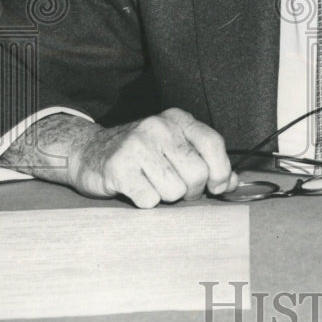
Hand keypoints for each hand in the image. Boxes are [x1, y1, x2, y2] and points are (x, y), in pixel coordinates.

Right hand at [69, 109, 237, 207]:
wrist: (89, 152)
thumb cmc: (141, 154)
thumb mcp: (175, 148)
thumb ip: (207, 162)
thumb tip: (233, 183)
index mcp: (177, 119)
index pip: (213, 143)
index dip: (221, 170)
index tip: (218, 186)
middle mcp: (158, 127)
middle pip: (197, 173)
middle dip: (191, 190)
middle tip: (176, 188)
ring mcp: (137, 146)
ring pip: (174, 191)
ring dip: (166, 197)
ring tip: (152, 184)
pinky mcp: (119, 168)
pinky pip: (150, 200)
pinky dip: (146, 202)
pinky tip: (136, 188)